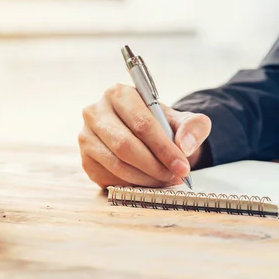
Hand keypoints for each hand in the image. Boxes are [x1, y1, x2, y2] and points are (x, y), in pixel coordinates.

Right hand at [79, 83, 211, 188]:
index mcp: (119, 94)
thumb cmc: (163, 125)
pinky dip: (131, 185)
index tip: (183, 167)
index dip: (164, 149)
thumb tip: (184, 146)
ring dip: (145, 178)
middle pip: (126, 146)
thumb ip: (193, 127)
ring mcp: (85, 136)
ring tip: (165, 180)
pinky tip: (147, 182)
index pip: (142, 124)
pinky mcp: (85, 159)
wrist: (145, 135)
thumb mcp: (184, 121)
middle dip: (155, 167)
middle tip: (175, 177)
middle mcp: (95, 112)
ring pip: (117, 164)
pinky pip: (108, 178)